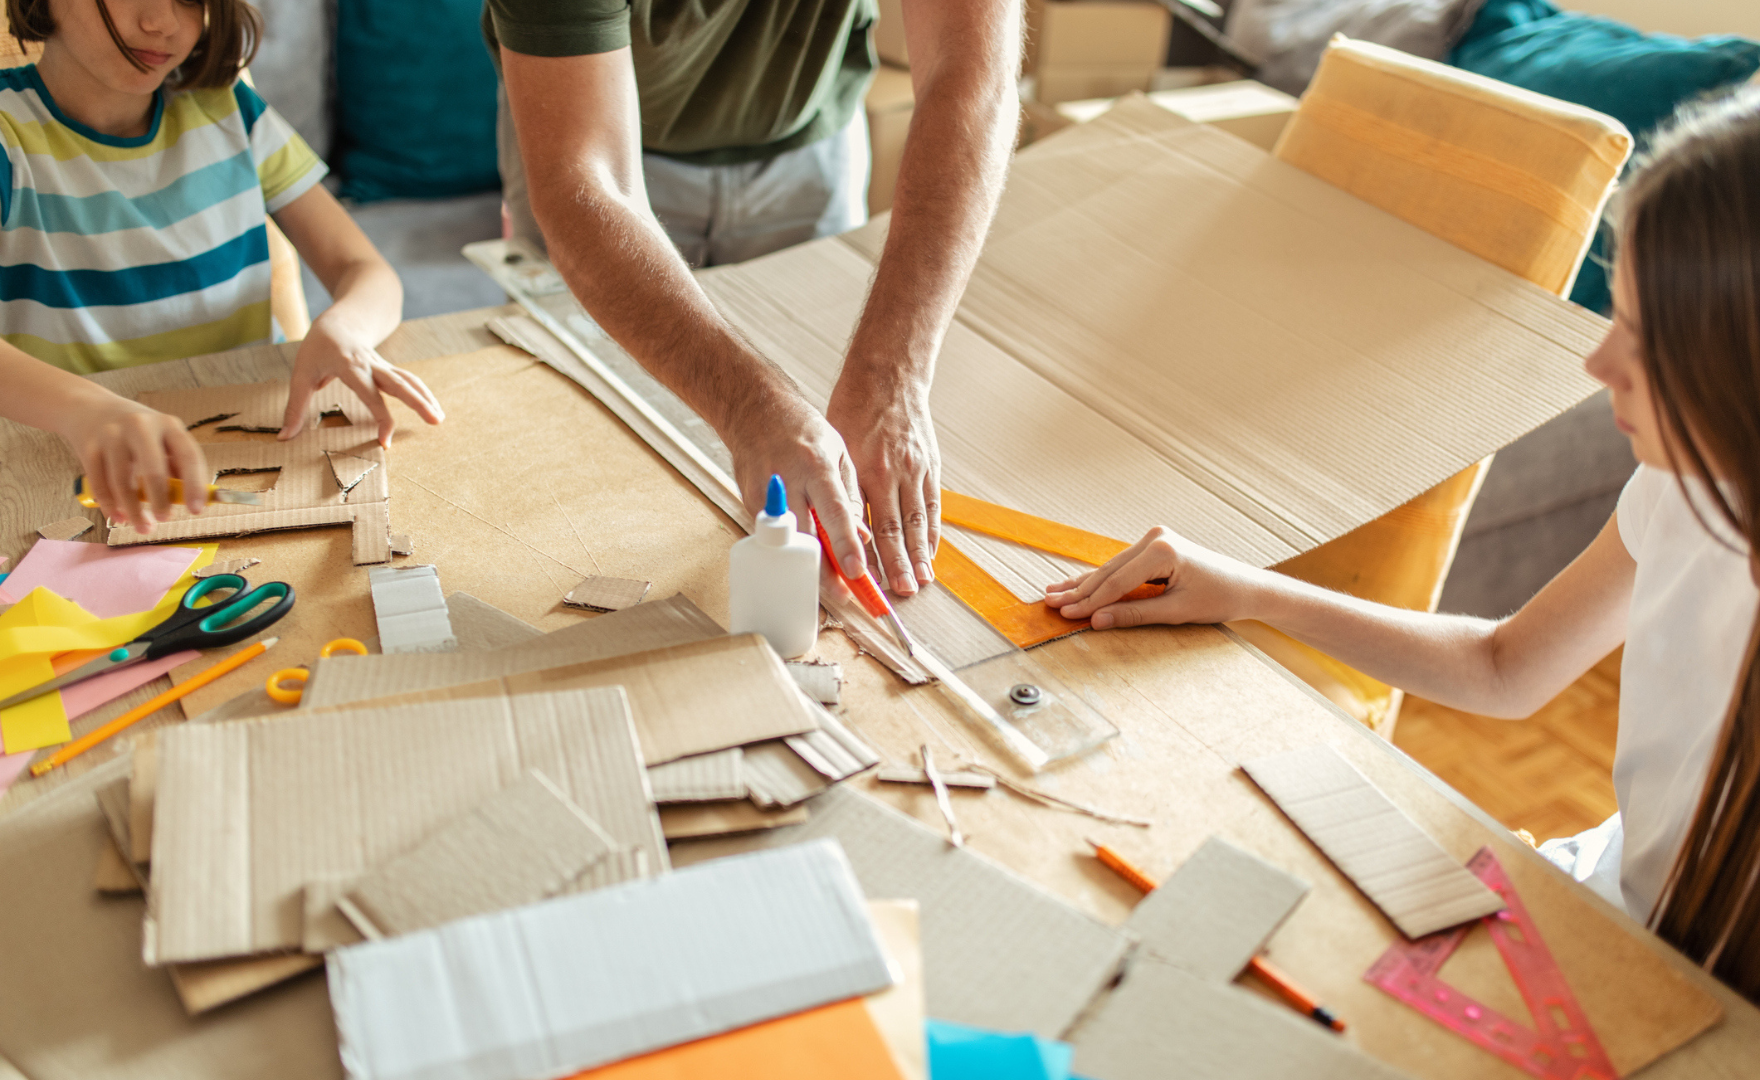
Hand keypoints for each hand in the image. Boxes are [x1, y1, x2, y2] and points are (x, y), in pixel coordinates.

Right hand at [61, 396, 209, 532]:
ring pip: (122, 481)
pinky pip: (100, 483)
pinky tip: (119, 517)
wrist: (90, 409)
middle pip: (153, 469)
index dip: (194, 484)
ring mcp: (111, 435)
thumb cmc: (137, 433)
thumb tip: (192, 500)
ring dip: (134, 510)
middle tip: (165, 519)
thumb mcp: (162, 438)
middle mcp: (140, 426)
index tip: (196, 510)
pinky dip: (110, 505)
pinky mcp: (88, 447)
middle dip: (160, 500)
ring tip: (143, 527)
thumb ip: (176, 465)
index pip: (188, 455)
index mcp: (168, 425)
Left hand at [280, 317, 442, 445]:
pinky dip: (423, 393)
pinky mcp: (389, 369)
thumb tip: (284, 438)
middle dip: (418, 402)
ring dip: (426, 398)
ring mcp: (383, 366)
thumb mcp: (300, 374)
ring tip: (439, 419)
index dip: (381, 418)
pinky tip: (433, 407)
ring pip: (409, 380)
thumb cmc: (318, 347)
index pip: (370, 395)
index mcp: (350, 366)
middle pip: (400, 383)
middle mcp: (371, 365)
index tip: (385, 441)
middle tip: (435, 421)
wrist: (339, 320)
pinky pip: (409, 380)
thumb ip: (295, 408)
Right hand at [728, 387, 870, 581]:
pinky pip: (774, 534)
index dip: (845, 545)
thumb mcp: (839, 451)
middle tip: (843, 594)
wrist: (752, 409)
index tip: (856, 572)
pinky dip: (791, 548)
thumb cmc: (800, 428)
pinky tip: (806, 556)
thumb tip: (861, 535)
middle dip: (823, 572)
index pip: (834, 513)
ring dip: (806, 567)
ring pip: (785, 543)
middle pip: (805, 538)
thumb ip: (851, 494)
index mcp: (815, 466)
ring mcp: (764, 495)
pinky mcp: (749, 503)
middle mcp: (787, 482)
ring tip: (829, 584)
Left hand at [826, 371, 938, 596]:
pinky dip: (931, 533)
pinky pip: (932, 507)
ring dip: (918, 556)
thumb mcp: (835, 446)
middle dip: (897, 565)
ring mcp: (915, 470)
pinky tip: (929, 552)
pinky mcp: (930, 466)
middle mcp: (892, 472)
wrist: (889, 376)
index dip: (864, 554)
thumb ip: (838, 486)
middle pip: (894, 529)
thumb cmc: (854, 409)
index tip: (862, 579)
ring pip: (917, 522)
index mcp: (864, 468)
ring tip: (919, 582)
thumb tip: (833, 526)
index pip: (863, 523)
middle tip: (898, 593)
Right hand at [1043, 526, 1262, 628]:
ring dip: (1084, 584)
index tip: (1066, 615)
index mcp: (1162, 550)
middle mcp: (1155, 538)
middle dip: (1079, 591)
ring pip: (1111, 567)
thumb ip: (1133, 614)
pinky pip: (1122, 566)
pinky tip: (1078, 584)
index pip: (1116, 582)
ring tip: (1054, 593)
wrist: (1246, 587)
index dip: (1089, 602)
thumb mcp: (1175, 612)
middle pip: (1109, 571)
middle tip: (1050, 604)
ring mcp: (1154, 539)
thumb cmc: (1219, 598)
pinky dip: (1102, 579)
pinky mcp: (1155, 546)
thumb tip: (1096, 621)